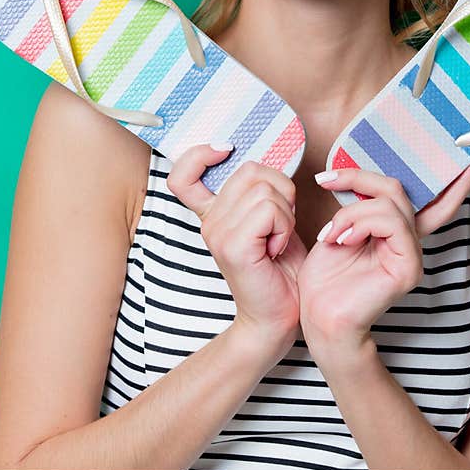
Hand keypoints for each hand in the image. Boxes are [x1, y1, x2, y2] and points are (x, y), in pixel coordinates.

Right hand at [166, 146, 306, 353]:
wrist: (278, 316)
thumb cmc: (280, 269)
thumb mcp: (269, 220)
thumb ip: (258, 191)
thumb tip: (266, 161)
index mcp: (213, 214)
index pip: (183, 175)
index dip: (201, 155)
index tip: (226, 153)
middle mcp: (209, 222)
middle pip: (250, 169)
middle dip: (280, 190)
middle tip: (280, 223)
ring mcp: (217, 233)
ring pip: (265, 189)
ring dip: (286, 212)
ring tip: (278, 239)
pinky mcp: (233, 246)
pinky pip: (269, 210)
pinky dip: (284, 226)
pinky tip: (276, 249)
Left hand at [296, 153, 469, 359]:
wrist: (319, 316)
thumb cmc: (325, 278)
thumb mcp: (340, 228)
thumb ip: (360, 206)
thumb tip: (362, 179)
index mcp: (397, 232)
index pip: (435, 202)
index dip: (456, 181)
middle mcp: (410, 241)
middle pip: (396, 188)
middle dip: (358, 178)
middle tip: (326, 180)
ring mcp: (412, 254)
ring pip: (389, 204)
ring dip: (351, 212)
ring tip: (332, 234)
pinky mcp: (409, 267)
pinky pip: (391, 223)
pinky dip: (360, 223)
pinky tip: (343, 240)